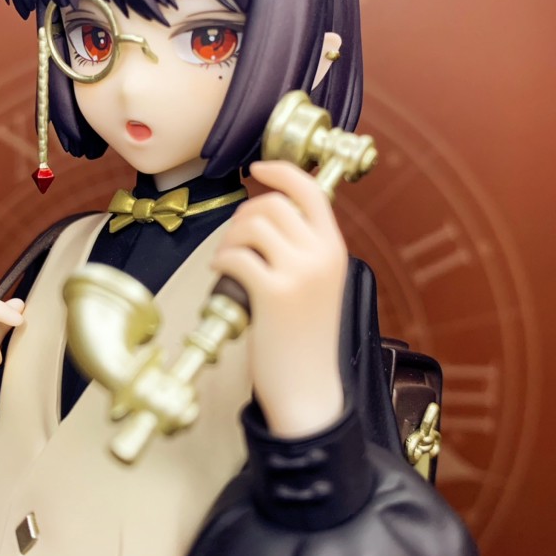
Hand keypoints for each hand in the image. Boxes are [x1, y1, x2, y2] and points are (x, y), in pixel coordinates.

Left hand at [211, 160, 346, 438]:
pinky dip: (221, 262)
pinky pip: (236, 256)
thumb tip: (269, 215)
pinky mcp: (274, 292)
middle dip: (243, 216)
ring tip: (229, 261)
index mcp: (334, 248)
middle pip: (271, 205)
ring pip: (251, 226)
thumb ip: (306, 249)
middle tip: (235, 241)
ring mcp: (299, 272)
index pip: (310, 190)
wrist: (309, 386)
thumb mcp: (320, 283)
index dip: (280, 172)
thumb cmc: (307, 338)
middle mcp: (320, 254)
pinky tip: (221, 276)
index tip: (259, 169)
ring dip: (229, 240)